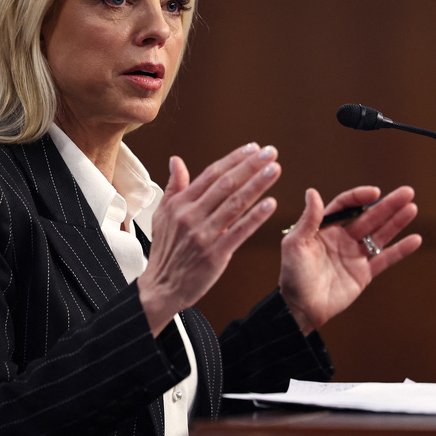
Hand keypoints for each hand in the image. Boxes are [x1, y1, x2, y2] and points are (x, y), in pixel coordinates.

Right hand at [137, 143, 280, 334]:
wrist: (161, 287)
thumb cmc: (165, 252)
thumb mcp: (162, 215)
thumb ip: (173, 187)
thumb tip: (176, 161)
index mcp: (180, 204)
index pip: (211, 174)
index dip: (234, 159)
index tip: (253, 148)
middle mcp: (191, 216)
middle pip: (226, 185)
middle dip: (251, 166)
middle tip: (270, 153)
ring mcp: (203, 235)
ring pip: (235, 204)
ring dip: (257, 185)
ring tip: (274, 170)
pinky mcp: (215, 255)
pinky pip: (238, 232)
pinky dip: (255, 218)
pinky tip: (270, 205)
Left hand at [279, 186, 421, 334]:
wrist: (300, 309)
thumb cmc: (292, 275)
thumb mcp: (295, 244)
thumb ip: (308, 219)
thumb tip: (312, 191)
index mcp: (325, 229)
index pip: (346, 206)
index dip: (360, 197)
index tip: (375, 192)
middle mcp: (342, 239)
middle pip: (369, 217)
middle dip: (388, 205)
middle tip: (407, 192)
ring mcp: (354, 256)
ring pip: (380, 234)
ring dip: (396, 222)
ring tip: (412, 208)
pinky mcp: (363, 274)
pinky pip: (385, 259)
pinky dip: (400, 250)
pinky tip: (415, 239)